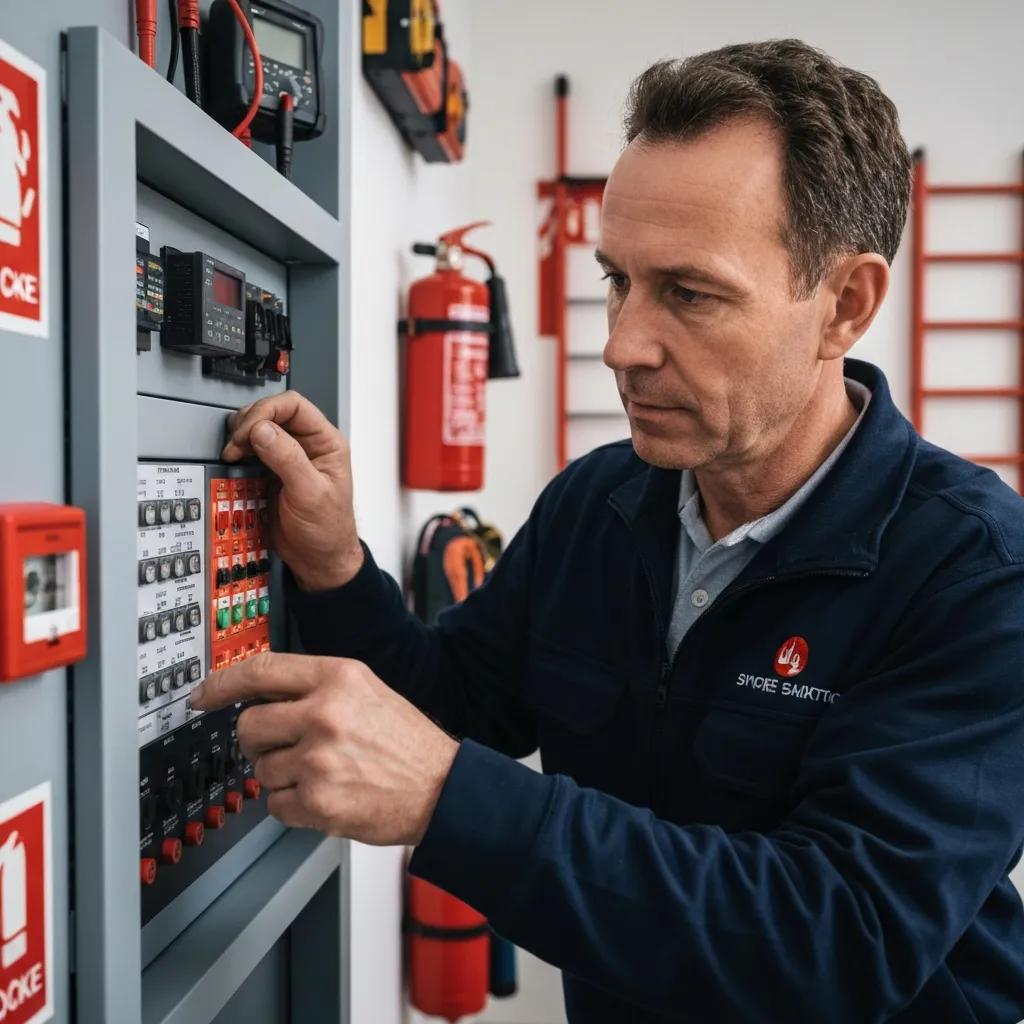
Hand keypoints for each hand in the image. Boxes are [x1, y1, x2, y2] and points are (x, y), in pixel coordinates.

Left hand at [190, 653, 459, 845]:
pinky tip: (326, 794)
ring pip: (260, 769)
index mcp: (338, 678)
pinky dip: (294, 806)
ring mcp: (319, 758)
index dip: (221, 683)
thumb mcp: (366, 691)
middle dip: (259, 741)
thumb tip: (259, 693)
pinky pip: (275, 805)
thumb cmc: (406, 742)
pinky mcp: (318, 800)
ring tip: (322, 772)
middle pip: (248, 725)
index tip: (203, 694)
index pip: (260, 670)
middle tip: (285, 747)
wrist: (442, 788)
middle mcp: (325, 713)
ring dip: (282, 776)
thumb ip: (315, 686)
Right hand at [223, 392, 362, 590]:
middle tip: (237, 445)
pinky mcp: (271, 470)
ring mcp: (287, 457)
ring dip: (241, 436)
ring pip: (258, 428)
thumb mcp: (310, 494)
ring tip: (234, 452)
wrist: (318, 560)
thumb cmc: (328, 530)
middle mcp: (307, 445)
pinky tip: (235, 461)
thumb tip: (262, 430)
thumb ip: (287, 459)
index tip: (250, 430)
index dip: (267, 411)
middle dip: (249, 423)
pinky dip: (238, 452)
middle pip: (271, 412)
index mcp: (326, 443)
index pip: (294, 406)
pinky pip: (250, 450)